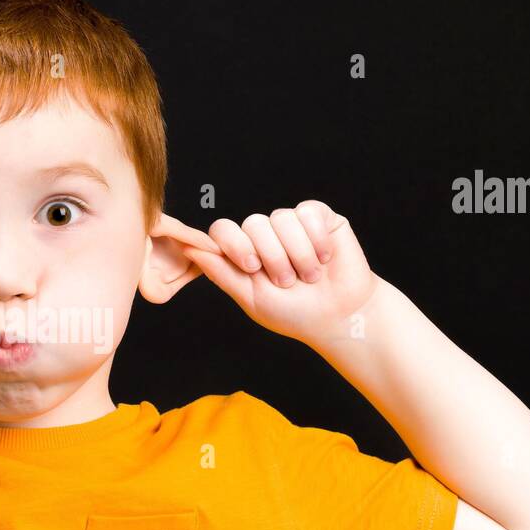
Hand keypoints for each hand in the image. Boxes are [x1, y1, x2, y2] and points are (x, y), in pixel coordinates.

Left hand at [180, 200, 379, 344]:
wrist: (340, 316)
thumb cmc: (295, 313)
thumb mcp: (252, 299)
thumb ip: (221, 273)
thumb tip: (189, 249)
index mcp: (243, 253)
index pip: (223, 230)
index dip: (234, 244)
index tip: (252, 268)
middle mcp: (264, 235)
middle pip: (253, 224)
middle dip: (273, 257)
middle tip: (288, 282)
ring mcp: (291, 224)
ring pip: (282, 219)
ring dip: (298, 254)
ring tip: (311, 276)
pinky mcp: (319, 217)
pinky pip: (308, 212)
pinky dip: (317, 240)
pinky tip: (325, 258)